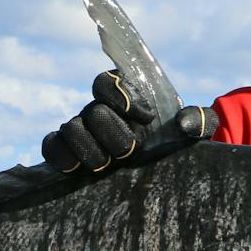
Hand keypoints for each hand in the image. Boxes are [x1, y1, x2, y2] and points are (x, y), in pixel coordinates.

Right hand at [40, 70, 218, 174]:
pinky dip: (60, 156)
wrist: (159, 167)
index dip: (121, 96)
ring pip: (71, 128)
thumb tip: (186, 123)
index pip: (106, 82)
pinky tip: (77, 169)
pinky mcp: (68, 153)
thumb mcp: (196, 130)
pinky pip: (51, 146)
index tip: (146, 117)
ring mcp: (81, 130)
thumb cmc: (175, 141)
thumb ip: (199, 120)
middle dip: (112, 132)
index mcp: (123, 95)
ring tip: (108, 165)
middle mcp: (98, 109)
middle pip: (93, 111)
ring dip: (89, 148)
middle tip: (130, 151)